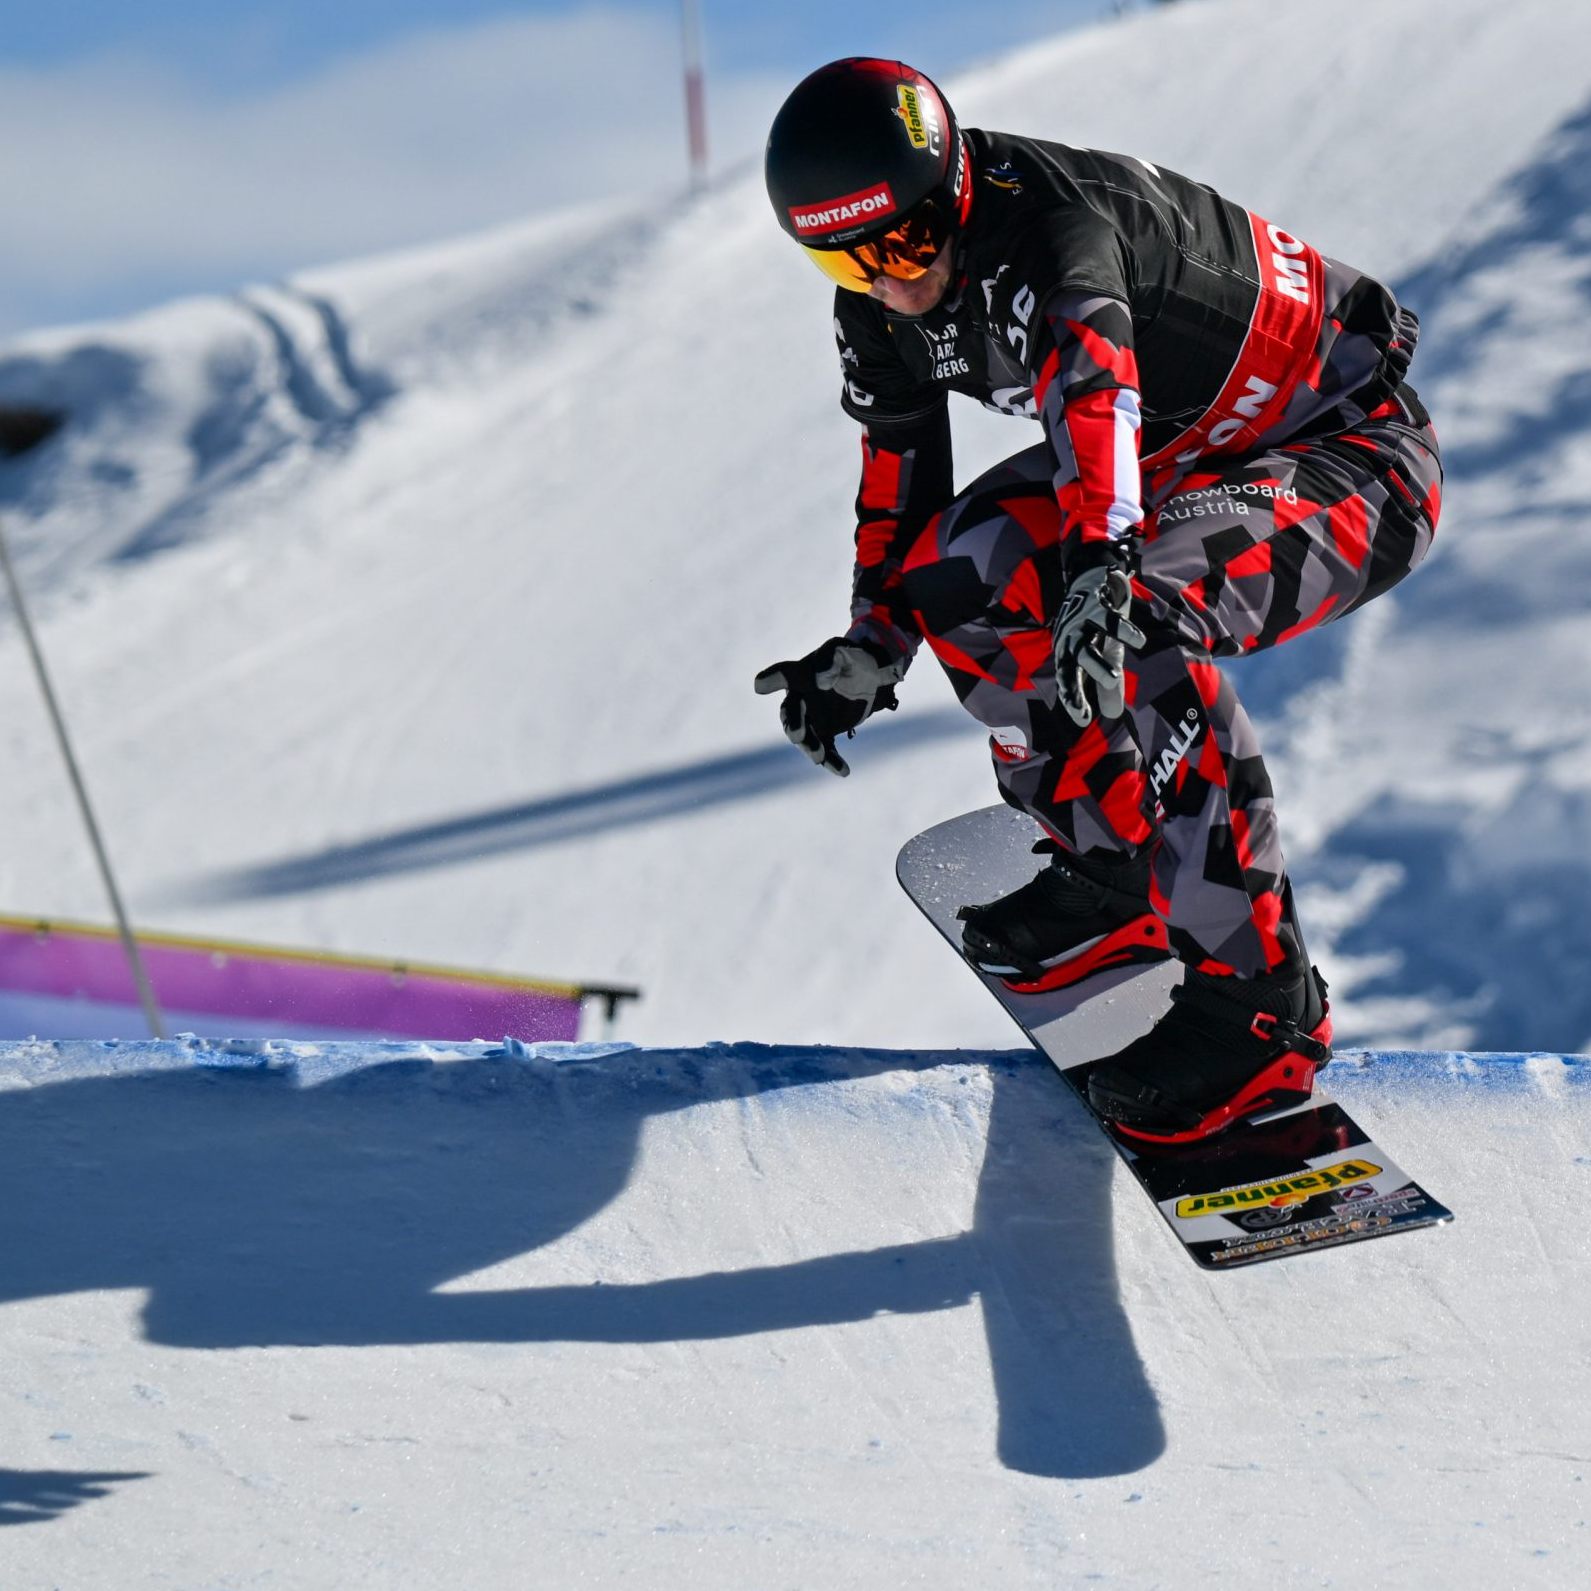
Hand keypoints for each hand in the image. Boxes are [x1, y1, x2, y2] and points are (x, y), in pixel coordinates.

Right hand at [753, 638, 905, 776]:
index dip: (771, 680)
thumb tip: (819, 681)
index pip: (782, 675)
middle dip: (793, 725)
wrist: (870, 677)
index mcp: (799, 675)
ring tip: (819, 756)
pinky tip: (843, 771)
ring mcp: (811, 719)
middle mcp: (800, 699)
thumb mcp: (844, 652)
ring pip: (804, 737)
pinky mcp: (826, 734)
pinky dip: (832, 762)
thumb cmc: (850, 659)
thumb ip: (830, 660)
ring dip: (810, 747)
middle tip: (799, 734)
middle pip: (790, 714)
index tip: (760, 685)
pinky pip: (826, 750)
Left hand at [1052, 543, 1145, 726]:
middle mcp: (1071, 640)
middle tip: (1101, 695)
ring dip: (1101, 660)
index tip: (1082, 718)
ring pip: (1087, 645)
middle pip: (1074, 663)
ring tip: (1115, 677)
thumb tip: (1111, 714)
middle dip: (1082, 681)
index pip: (1067, 680)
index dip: (1072, 698)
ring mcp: (1082, 622)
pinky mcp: (1097, 605)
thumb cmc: (1095, 628)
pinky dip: (1123, 629)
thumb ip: (1107, 686)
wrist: (1091, 580)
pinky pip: (1110, 619)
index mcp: (1068, 654)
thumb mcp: (1101, 657)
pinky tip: (1138, 642)